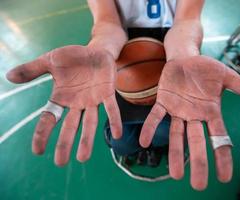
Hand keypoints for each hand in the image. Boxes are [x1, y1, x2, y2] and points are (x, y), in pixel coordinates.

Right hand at [6, 45, 121, 165]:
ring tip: (83, 158)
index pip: (49, 118)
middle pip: (69, 126)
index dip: (42, 133)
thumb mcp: (50, 61)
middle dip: (65, 143)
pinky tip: (117, 134)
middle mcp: (76, 103)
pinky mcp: (107, 94)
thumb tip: (8, 76)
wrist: (96, 51)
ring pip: (89, 123)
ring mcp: (92, 100)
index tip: (37, 151)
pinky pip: (111, 109)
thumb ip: (32, 70)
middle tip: (61, 162)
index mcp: (61, 98)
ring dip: (87, 139)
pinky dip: (114, 120)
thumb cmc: (73, 58)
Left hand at [139, 55, 239, 189]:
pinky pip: (156, 116)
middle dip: (198, 162)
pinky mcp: (163, 102)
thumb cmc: (206, 69)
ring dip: (175, 153)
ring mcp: (178, 110)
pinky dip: (151, 128)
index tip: (224, 177)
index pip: (219, 137)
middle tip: (198, 185)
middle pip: (197, 141)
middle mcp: (194, 115)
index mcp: (211, 111)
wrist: (186, 57)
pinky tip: (145, 141)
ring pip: (176, 135)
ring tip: (175, 174)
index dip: (221, 156)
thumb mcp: (226, 76)